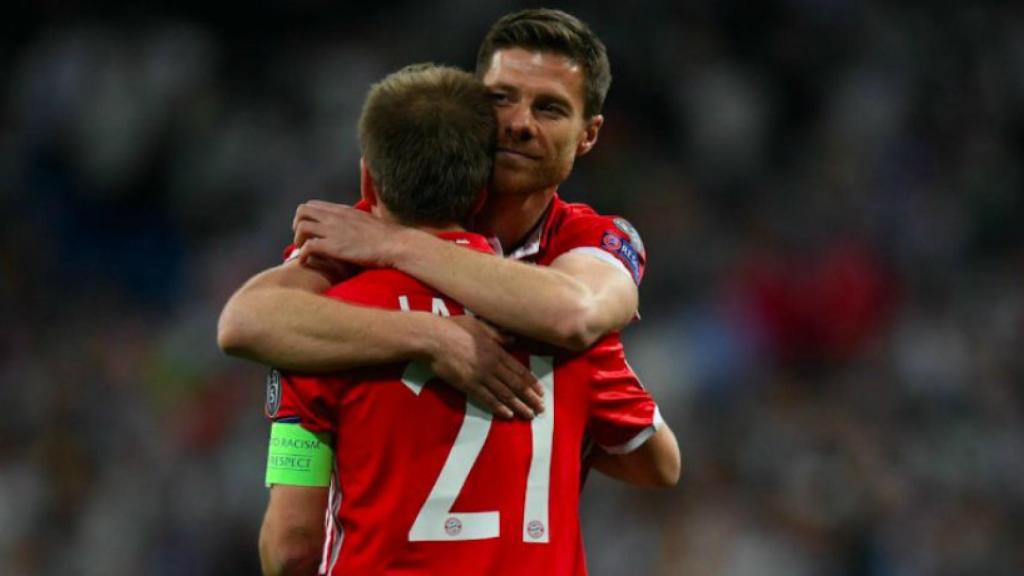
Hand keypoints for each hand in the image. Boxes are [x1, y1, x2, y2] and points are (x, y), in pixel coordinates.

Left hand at [293, 200, 413, 266]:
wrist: (395, 245)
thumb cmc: (388, 237)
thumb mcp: (370, 220)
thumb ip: (357, 220)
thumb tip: (358, 225)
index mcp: (343, 210)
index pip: (313, 205)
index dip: (307, 217)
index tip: (310, 231)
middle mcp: (335, 217)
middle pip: (302, 211)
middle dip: (297, 225)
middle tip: (302, 239)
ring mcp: (333, 231)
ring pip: (301, 226)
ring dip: (298, 239)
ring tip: (303, 250)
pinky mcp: (333, 246)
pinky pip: (307, 246)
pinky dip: (302, 254)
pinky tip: (305, 261)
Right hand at [430, 316, 544, 419]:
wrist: (433, 337)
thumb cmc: (454, 328)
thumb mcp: (479, 325)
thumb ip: (497, 334)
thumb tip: (513, 339)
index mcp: (496, 350)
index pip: (519, 370)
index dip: (532, 383)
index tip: (541, 393)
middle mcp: (492, 364)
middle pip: (516, 384)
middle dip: (530, 398)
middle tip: (541, 408)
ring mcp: (480, 376)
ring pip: (505, 394)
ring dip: (519, 406)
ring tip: (529, 415)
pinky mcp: (467, 385)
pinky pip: (487, 399)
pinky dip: (499, 408)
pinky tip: (508, 415)